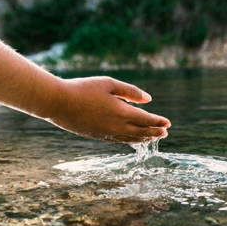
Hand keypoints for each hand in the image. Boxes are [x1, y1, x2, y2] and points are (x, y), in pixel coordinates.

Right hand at [46, 76, 170, 142]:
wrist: (58, 103)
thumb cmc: (83, 88)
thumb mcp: (109, 84)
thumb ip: (130, 92)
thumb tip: (149, 100)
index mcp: (121, 112)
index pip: (146, 120)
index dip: (158, 122)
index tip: (168, 123)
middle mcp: (116, 126)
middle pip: (141, 132)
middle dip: (154, 132)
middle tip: (165, 133)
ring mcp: (106, 133)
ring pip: (130, 139)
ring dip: (144, 138)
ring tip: (153, 138)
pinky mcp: (98, 136)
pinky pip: (119, 141)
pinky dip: (130, 141)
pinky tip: (132, 139)